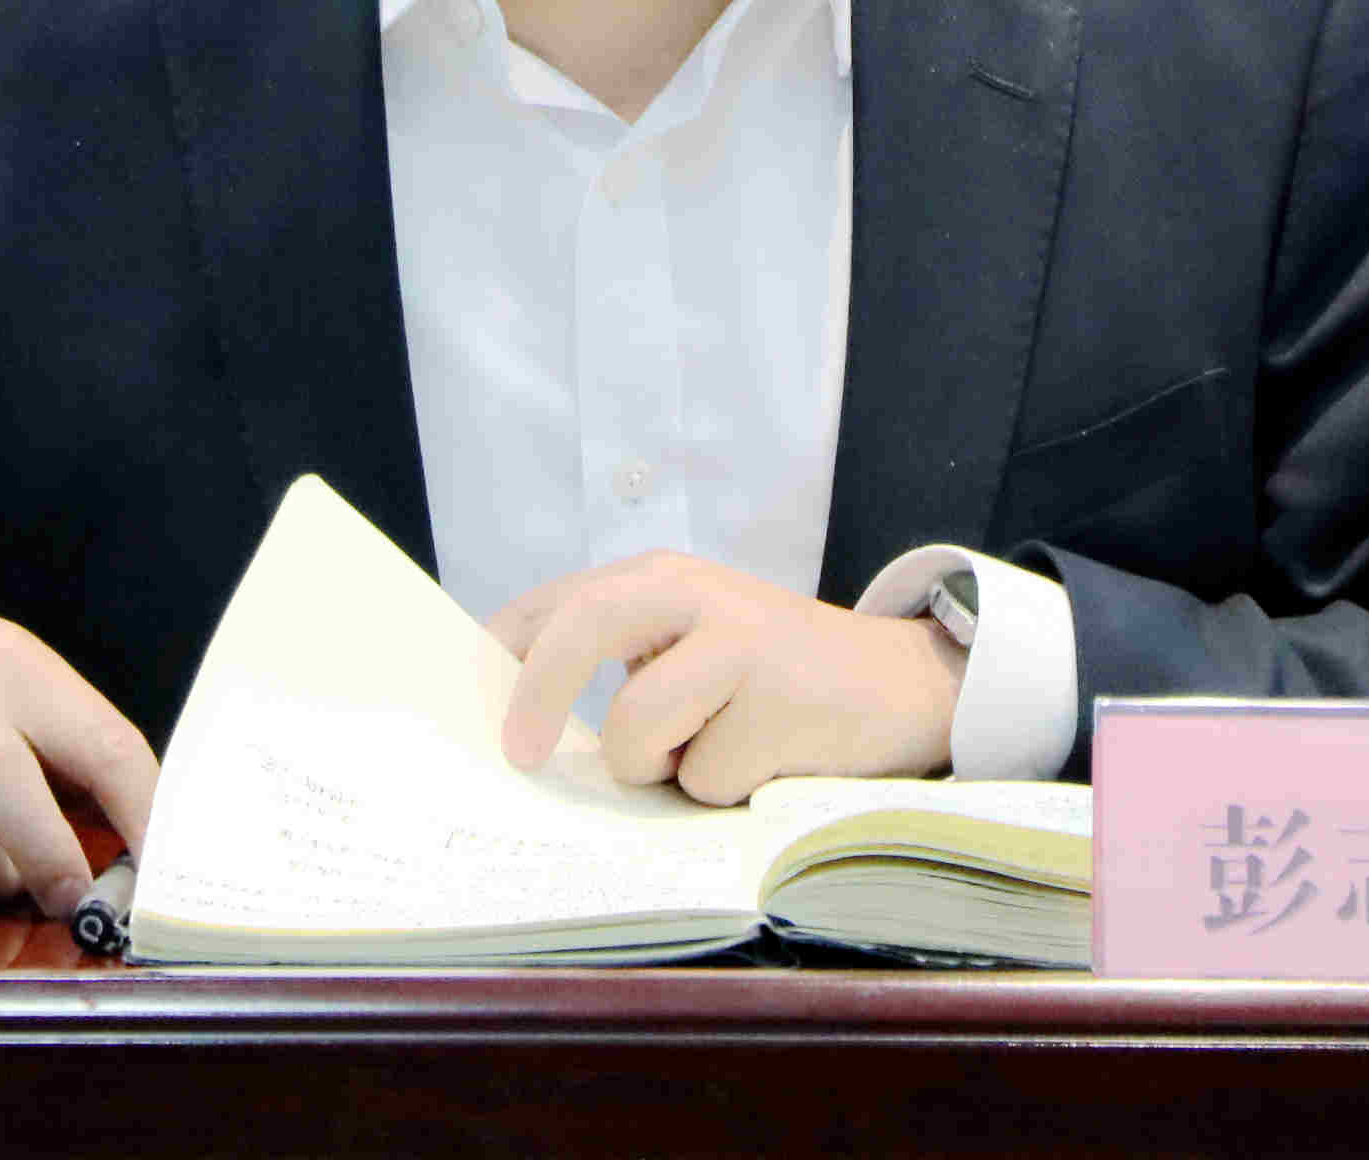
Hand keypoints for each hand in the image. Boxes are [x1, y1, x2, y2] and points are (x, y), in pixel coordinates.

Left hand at [485, 552, 965, 806]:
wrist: (897, 686)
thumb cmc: (772, 681)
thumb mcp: (692, 647)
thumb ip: (623, 661)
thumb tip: (523, 727)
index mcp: (661, 579)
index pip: (557, 606)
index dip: (506, 656)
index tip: (470, 706)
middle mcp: (695, 594)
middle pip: (582, 629)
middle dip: (538, 697)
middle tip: (520, 758)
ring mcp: (739, 642)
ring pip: (635, 733)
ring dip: (661, 769)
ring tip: (714, 751)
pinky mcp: (776, 700)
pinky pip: (702, 779)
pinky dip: (722, 790)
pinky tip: (768, 757)